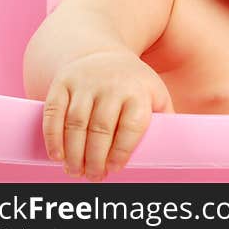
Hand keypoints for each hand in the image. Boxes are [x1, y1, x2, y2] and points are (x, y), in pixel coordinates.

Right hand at [42, 51, 173, 181]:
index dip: (122, 150)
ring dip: (74, 152)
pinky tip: (58, 155)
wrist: (101, 52)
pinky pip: (54, 113)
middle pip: (101, 128)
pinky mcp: (62, 84)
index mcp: (138, 91)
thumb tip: (175, 148)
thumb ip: (164, 119)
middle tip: (94, 176)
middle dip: (95, 158)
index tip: (115, 168)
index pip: (131, 125)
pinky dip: (53, 137)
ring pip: (76, 123)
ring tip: (75, 171)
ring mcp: (85, 83)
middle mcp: (112, 85)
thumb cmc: (132, 83)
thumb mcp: (156, 94)